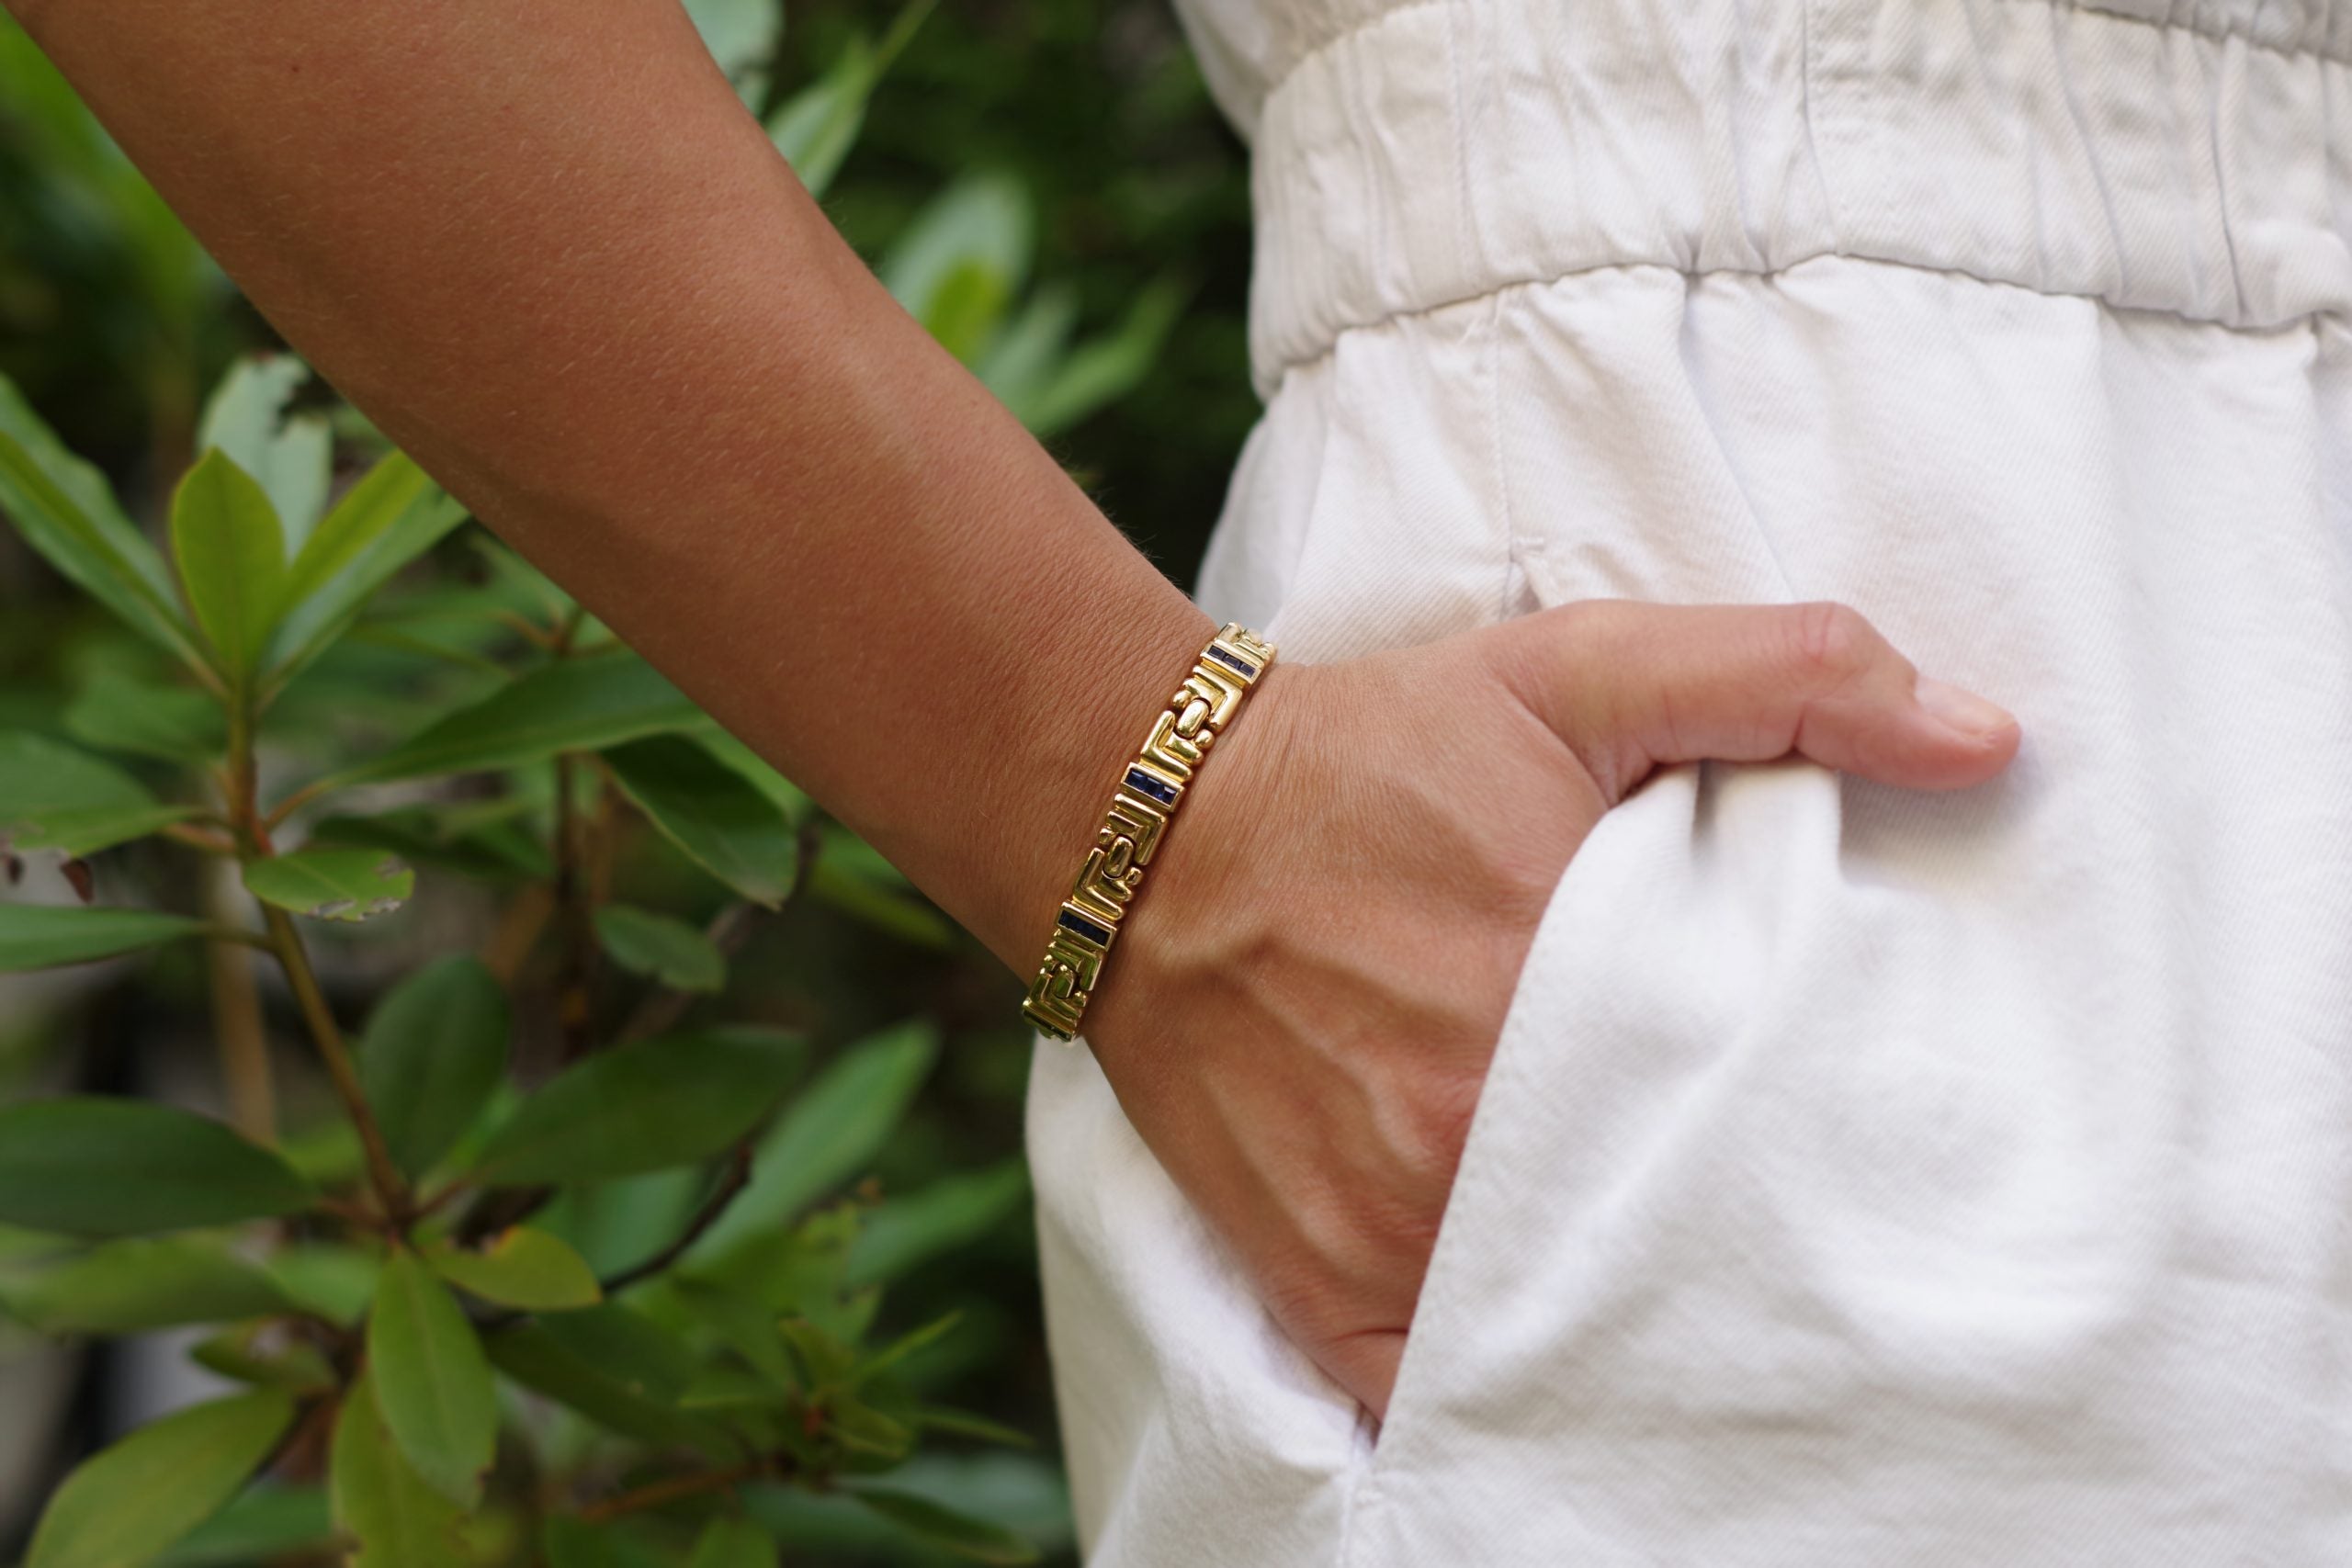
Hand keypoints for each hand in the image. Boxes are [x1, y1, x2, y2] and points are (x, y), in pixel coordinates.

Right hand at [1078, 600, 2021, 1419]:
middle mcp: (1479, 1136)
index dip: (1830, 1131)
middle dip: (1739, 1227)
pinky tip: (1561, 1356)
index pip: (1769, 1122)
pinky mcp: (1320, 1283)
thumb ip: (1786, 678)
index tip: (1853, 1123)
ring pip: (1575, 1329)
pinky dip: (1509, 1394)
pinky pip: (1443, 1401)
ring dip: (1636, 1313)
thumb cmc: (1378, 750)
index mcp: (1570, 996)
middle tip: (1775, 1197)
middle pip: (1680, 1240)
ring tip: (1685, 1271)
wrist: (1152, 828)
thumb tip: (1986, 739)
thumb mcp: (1580, 669)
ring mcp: (1392, 1228)